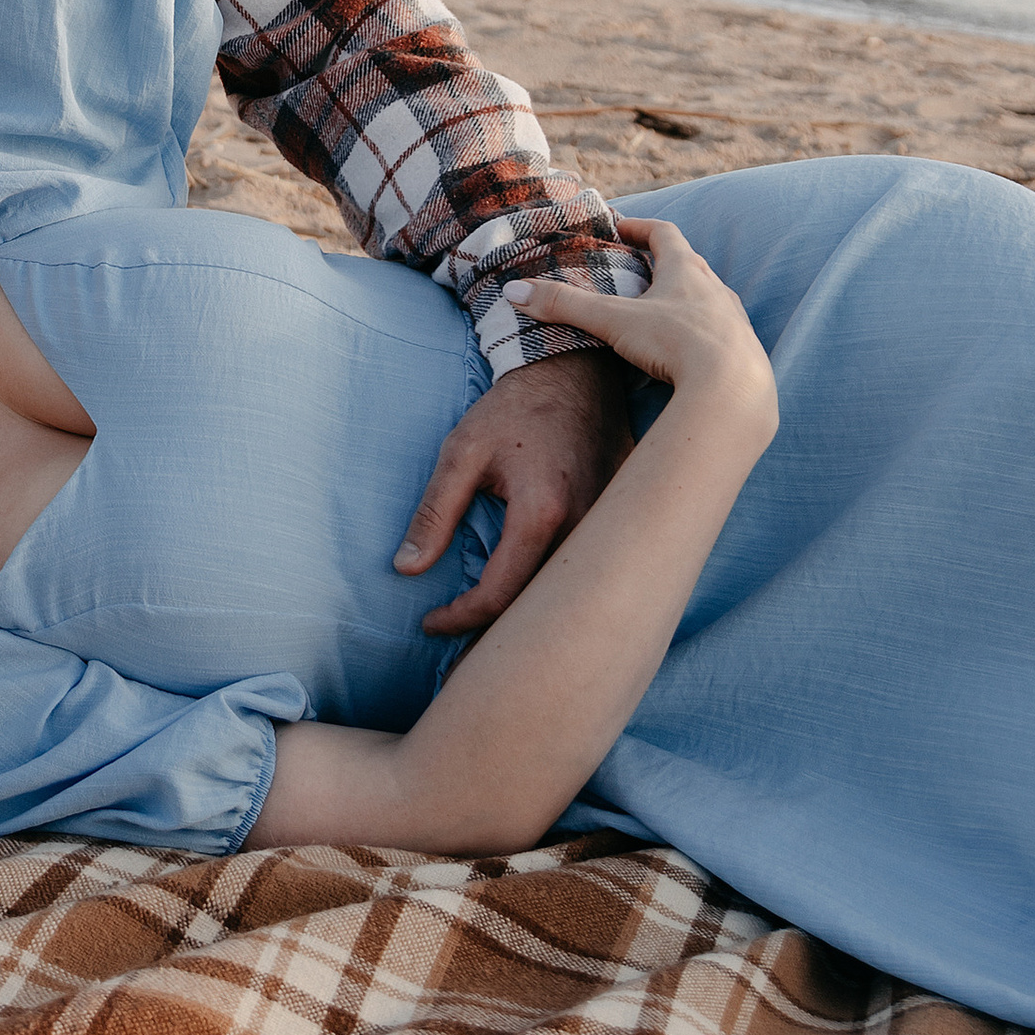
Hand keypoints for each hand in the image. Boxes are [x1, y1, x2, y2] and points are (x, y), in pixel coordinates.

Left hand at [394, 347, 626, 636]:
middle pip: (542, 610)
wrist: (577, 369)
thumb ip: (434, 513)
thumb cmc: (514, 409)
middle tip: (461, 665)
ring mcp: (613, 528)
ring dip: (534, 626)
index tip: (430, 622)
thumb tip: (407, 570)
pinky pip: (593, 574)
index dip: (460, 619)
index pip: (500, 595)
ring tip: (496, 650)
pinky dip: (563, 598)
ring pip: (572, 598)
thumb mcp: (461, 452)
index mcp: (542, 512)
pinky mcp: (627, 523)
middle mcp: (586, 528)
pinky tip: (540, 616)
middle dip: (499, 643)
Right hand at [510, 212, 773, 419]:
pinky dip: (701, 332)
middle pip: (689, 263)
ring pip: (708, 297)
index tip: (621, 230)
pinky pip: (720, 332)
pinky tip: (688, 351)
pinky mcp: (743, 350)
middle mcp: (714, 288)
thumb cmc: (676, 344)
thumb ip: (566, 306)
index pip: (664, 233)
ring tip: (662, 310)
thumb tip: (515, 292)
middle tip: (638, 268)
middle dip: (663, 262)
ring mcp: (733, 319)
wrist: (734, 389)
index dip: (640, 228)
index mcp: (685, 270)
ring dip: (686, 297)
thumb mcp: (614, 321)